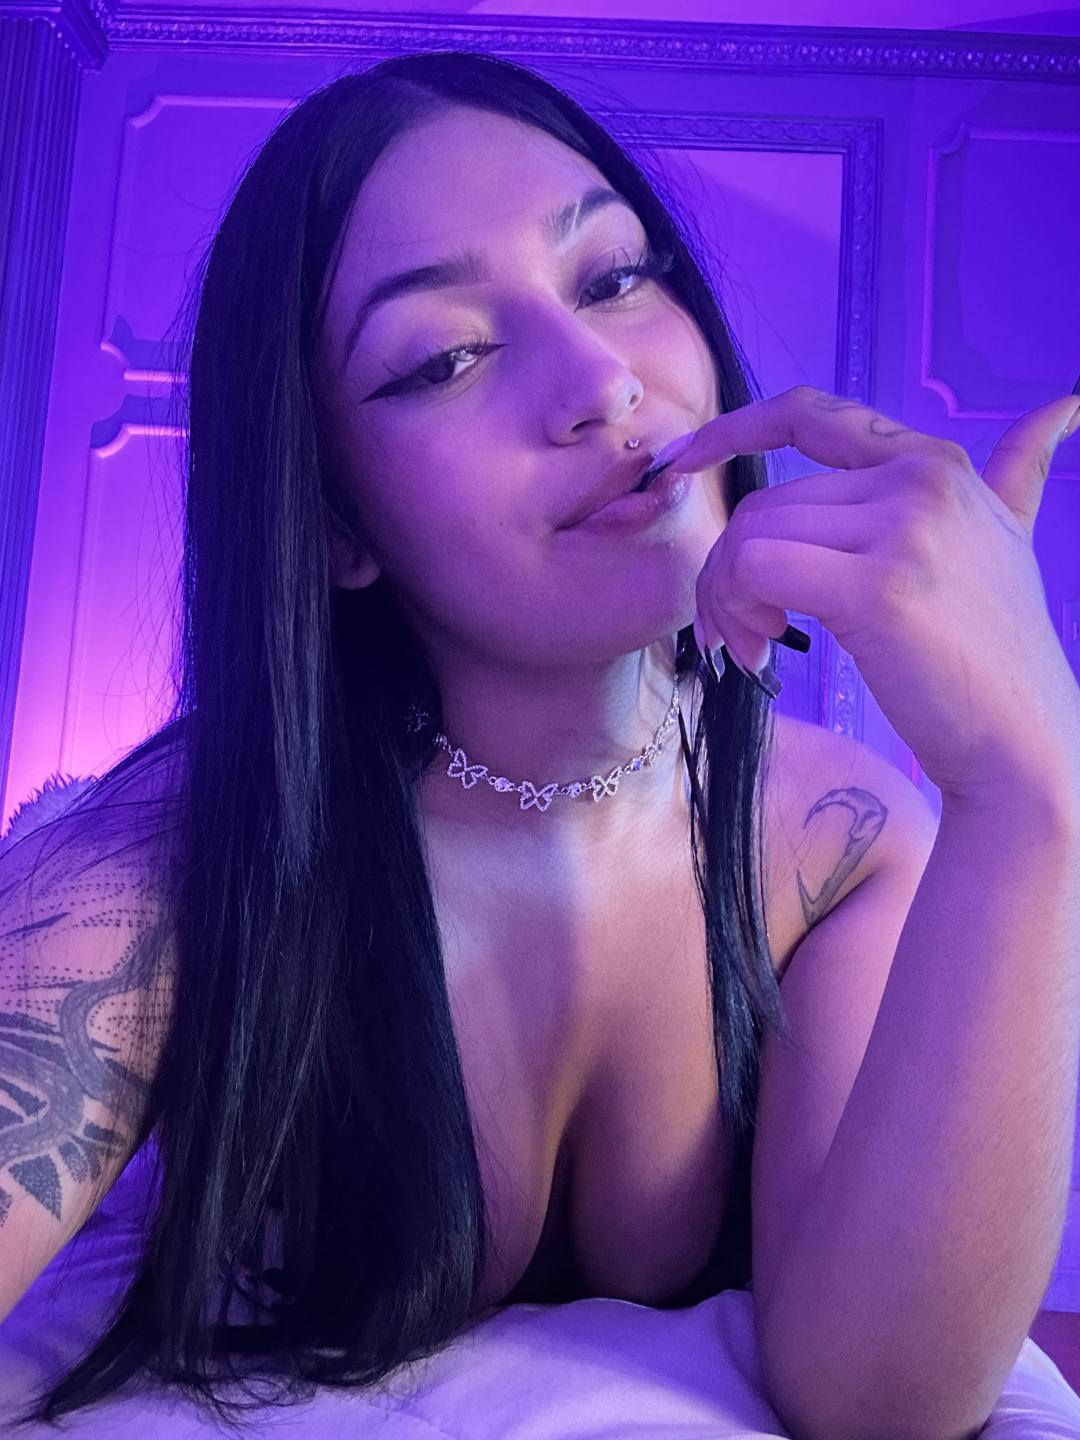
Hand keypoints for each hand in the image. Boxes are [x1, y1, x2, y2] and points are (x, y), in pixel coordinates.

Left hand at [681, 385, 1079, 803]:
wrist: (1021, 740)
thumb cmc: (996, 652)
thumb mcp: (1011, 538)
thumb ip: (1017, 472)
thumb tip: (1065, 404)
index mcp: (936, 464)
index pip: (812, 413)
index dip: (732, 428)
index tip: (680, 461)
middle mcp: (920, 480)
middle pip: (765, 503)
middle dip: (728, 571)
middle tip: (740, 634)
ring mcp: (902, 529)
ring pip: (752, 536)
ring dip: (728, 599)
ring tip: (753, 648)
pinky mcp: (876, 586)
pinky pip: (755, 568)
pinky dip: (737, 609)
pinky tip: (761, 650)